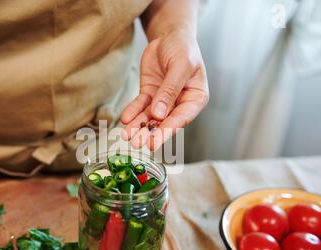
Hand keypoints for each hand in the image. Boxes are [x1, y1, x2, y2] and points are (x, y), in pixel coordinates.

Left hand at [121, 29, 208, 149]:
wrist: (169, 35)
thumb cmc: (183, 48)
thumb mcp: (180, 66)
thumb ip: (170, 90)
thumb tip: (159, 114)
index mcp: (195, 98)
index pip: (182, 118)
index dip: (167, 130)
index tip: (155, 142)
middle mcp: (180, 103)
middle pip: (164, 121)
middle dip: (150, 132)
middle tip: (138, 144)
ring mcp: (164, 100)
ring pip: (150, 116)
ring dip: (139, 126)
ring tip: (128, 136)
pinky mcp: (150, 94)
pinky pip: (140, 106)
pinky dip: (132, 112)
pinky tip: (125, 120)